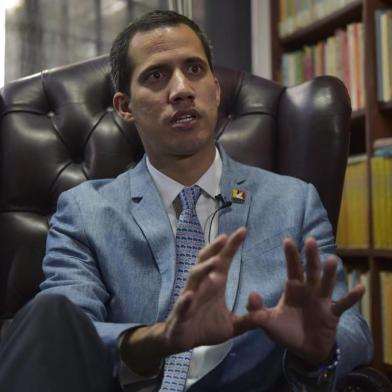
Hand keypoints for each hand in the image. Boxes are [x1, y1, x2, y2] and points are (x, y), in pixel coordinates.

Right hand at [121, 227, 249, 373]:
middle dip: (215, 249)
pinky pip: (182, 305)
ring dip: (204, 269)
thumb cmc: (206, 327)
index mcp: (214, 285)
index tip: (243, 230)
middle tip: (226, 237)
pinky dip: (185, 300)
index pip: (223, 261)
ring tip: (215, 261)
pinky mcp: (181, 313)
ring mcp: (190, 298)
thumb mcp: (232, 325)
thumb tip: (266, 316)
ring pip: (194, 278)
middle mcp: (202, 286)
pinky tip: (190, 295)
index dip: (232, 246)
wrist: (183, 340)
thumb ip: (248, 320)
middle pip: (207, 262)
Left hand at [234, 237, 364, 366]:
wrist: (302, 350)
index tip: (287, 240)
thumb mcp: (267, 321)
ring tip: (332, 259)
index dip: (290, 256)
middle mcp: (308, 290)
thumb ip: (256, 310)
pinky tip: (361, 287)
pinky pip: (343, 304)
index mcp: (293, 289)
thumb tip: (251, 296)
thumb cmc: (285, 330)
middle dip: (310, 257)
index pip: (292, 269)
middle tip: (311, 240)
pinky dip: (352, 297)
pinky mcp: (332, 314)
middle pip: (310, 271)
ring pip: (327, 283)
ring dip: (330, 273)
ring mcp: (322, 301)